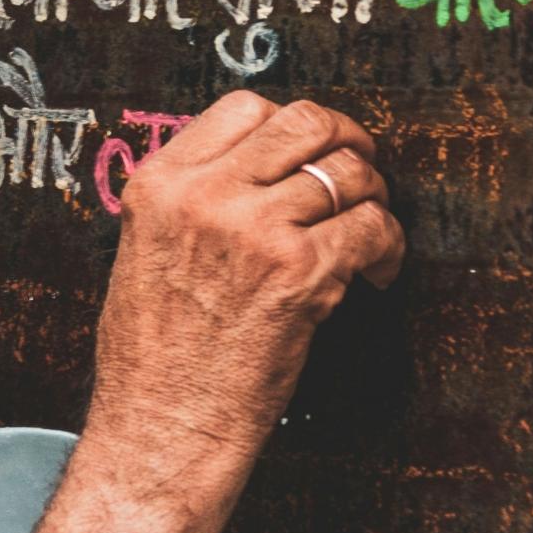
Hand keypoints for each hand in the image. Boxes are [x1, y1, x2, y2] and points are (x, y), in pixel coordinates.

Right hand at [91, 92, 402, 466]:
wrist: (162, 424)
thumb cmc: (153, 356)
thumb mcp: (144, 251)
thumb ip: (192, 201)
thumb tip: (257, 170)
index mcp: (161, 184)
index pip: (244, 108)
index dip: (289, 124)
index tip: (308, 149)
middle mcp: (207, 195)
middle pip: (304, 121)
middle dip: (346, 140)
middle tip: (360, 169)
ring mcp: (256, 229)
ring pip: (348, 173)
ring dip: (373, 198)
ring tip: (370, 229)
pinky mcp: (301, 272)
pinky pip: (371, 227)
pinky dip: (387, 245)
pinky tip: (376, 270)